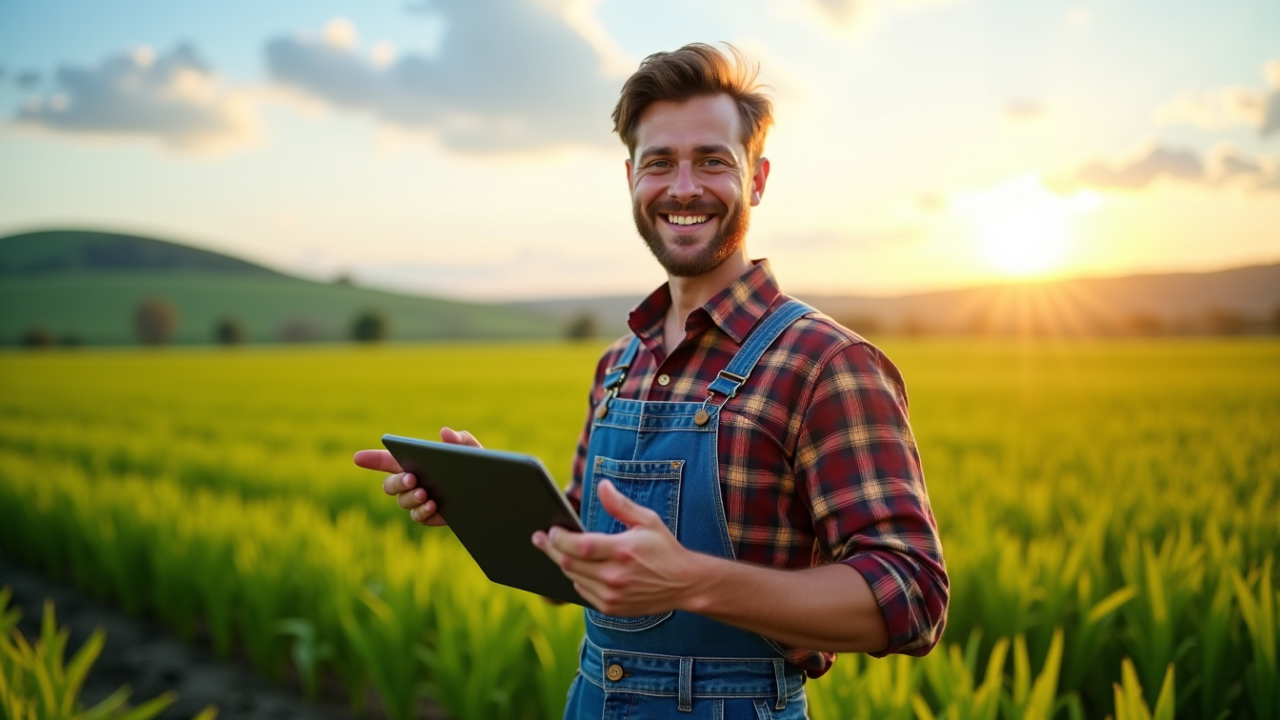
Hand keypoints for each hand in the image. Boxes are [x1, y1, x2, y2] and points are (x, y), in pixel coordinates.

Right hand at [352, 427, 481, 525]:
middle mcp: (414, 482)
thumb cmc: (478, 465)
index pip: (388, 461)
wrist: (492, 493)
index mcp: (417, 462)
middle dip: (397, 482)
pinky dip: (423, 511)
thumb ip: (461, 440)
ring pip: (403, 502)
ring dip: (410, 497)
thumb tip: (444, 433)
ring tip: (425, 493)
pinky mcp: (432, 515)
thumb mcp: (473, 451)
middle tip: (412, 478)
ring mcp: (421, 500)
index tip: (358, 457)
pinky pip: (419, 516)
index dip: (372, 459)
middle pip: (391, 485)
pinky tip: (433, 506)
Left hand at [532, 480, 701, 616]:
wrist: (684, 584)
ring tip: (554, 550)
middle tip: (539, 538)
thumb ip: (620, 504)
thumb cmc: (664, 548)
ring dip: (562, 564)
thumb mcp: (647, 520)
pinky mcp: (611, 608)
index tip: (550, 530)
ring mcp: (612, 595)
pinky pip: (582, 592)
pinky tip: (576, 568)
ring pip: (572, 578)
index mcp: (622, 551)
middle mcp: (614, 576)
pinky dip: (576, 579)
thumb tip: (602, 485)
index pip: (578, 546)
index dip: (558, 538)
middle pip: (568, 564)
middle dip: (550, 549)